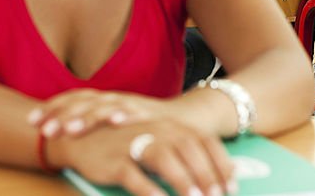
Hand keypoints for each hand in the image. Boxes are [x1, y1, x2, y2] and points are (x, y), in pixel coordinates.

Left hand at [29, 89, 166, 138]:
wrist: (188, 118)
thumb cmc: (147, 127)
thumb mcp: (116, 127)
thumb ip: (94, 129)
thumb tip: (62, 139)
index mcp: (103, 102)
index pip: (73, 99)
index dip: (51, 107)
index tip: (31, 120)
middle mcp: (115, 100)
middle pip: (84, 103)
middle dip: (62, 114)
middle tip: (43, 128)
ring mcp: (133, 105)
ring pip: (106, 108)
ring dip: (88, 117)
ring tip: (70, 128)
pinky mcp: (152, 114)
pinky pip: (138, 113)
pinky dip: (126, 115)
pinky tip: (115, 121)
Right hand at [48, 120, 234, 195]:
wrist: (82, 138)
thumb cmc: (126, 144)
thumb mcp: (156, 142)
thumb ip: (183, 153)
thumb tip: (213, 177)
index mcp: (170, 126)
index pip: (203, 141)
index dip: (220, 163)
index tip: (232, 185)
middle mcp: (155, 130)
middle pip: (188, 150)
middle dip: (206, 174)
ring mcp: (134, 143)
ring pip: (164, 159)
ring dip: (181, 179)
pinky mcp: (114, 160)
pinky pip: (133, 175)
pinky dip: (148, 189)